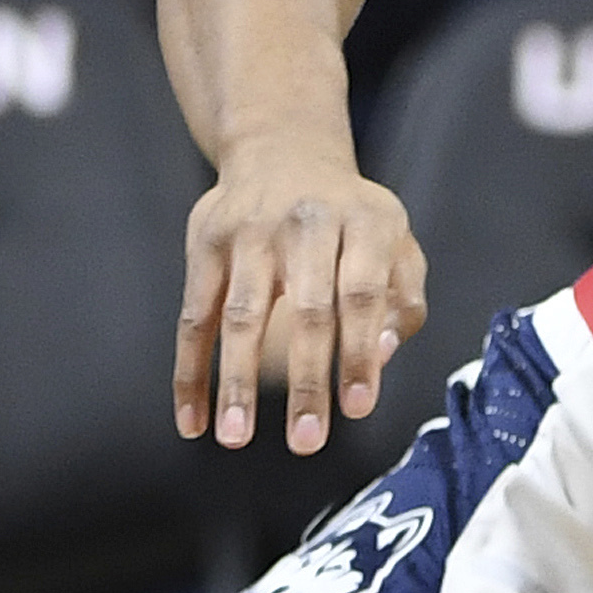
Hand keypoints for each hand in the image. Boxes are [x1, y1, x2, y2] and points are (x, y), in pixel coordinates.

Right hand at [175, 134, 426, 450]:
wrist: (283, 150)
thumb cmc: (352, 220)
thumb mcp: (396, 243)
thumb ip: (402, 301)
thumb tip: (379, 356)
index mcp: (363, 223)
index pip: (361, 295)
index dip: (359, 353)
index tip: (358, 408)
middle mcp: (305, 222)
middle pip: (306, 310)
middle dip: (307, 380)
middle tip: (306, 442)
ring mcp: (250, 231)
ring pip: (240, 315)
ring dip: (236, 381)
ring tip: (236, 437)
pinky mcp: (206, 242)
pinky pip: (194, 317)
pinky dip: (190, 372)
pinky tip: (193, 420)